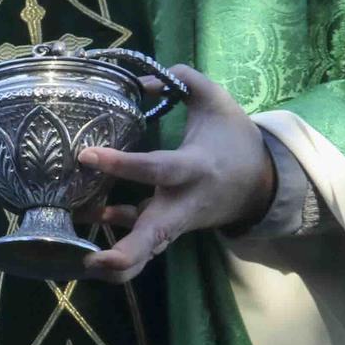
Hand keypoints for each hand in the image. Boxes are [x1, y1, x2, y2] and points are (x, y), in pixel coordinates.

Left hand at [77, 66, 274, 283]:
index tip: (86, 156)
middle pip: (155, 235)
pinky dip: (117, 243)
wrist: (263, 183)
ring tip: (81, 263)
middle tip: (92, 262)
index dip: (122, 165)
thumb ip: (182, 81)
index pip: (157, 170)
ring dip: (118, 264)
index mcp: (195, 169)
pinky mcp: (168, 230)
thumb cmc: (234, 140)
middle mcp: (184, 203)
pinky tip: (86, 224)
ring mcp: (176, 222)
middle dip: (126, 254)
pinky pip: (142, 242)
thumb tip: (140, 80)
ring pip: (149, 252)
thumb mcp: (217, 102)